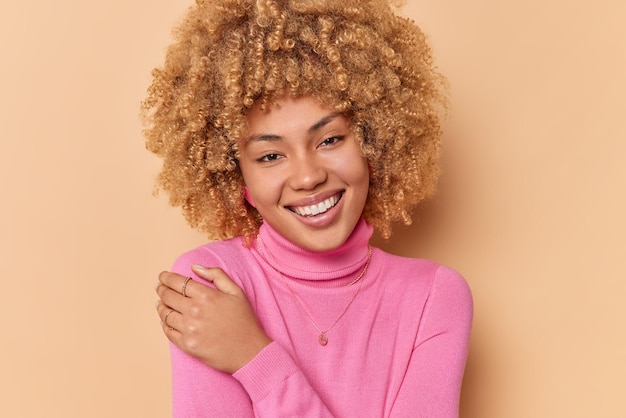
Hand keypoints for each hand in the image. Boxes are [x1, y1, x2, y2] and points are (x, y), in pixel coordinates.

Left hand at [155, 265, 271, 373]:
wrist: (249, 351)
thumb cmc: (244, 320)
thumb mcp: (236, 292)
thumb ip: (216, 275)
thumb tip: (195, 267)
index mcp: (206, 296)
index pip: (178, 282)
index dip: (167, 278)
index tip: (163, 276)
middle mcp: (194, 311)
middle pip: (168, 296)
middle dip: (161, 289)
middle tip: (159, 287)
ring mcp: (189, 329)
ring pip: (165, 314)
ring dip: (161, 306)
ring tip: (160, 302)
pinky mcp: (186, 345)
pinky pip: (168, 331)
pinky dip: (164, 323)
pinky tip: (166, 319)